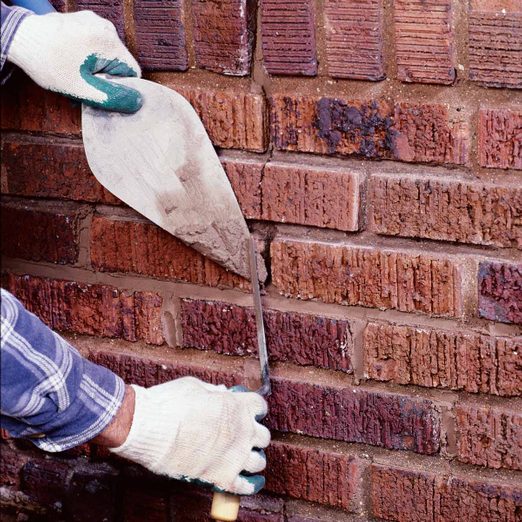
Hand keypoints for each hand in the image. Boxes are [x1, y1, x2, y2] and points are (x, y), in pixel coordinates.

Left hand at [7, 10, 141, 112]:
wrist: (19, 38)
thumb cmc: (46, 61)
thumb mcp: (82, 88)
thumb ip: (112, 98)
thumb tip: (137, 102)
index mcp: (109, 42)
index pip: (133, 73)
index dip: (120, 88)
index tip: (100, 91)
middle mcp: (106, 27)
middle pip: (119, 64)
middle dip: (105, 78)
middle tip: (83, 83)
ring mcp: (94, 21)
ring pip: (107, 56)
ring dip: (95, 68)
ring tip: (75, 71)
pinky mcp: (84, 20)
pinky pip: (96, 45)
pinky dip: (88, 56)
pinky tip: (71, 61)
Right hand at [109, 377, 269, 494]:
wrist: (149, 428)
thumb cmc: (170, 404)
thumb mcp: (195, 387)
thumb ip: (214, 392)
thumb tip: (220, 394)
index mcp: (238, 406)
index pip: (260, 406)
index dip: (254, 408)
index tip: (248, 410)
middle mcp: (242, 431)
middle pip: (263, 435)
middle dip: (254, 433)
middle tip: (243, 434)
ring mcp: (234, 456)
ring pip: (259, 461)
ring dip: (253, 457)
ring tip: (244, 456)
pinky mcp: (222, 478)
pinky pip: (247, 486)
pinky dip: (251, 484)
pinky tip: (252, 480)